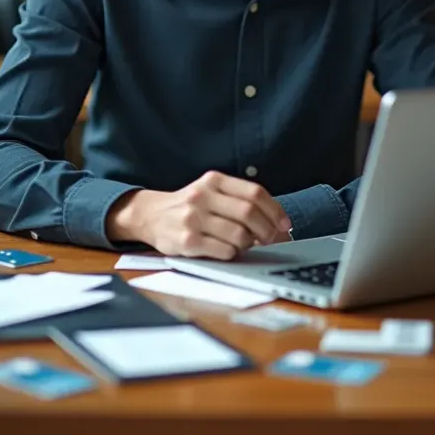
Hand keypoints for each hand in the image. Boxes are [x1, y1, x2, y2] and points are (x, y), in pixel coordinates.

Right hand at [106, 171, 292, 259]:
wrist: (150, 215)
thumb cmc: (189, 205)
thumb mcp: (211, 191)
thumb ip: (238, 200)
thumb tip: (275, 223)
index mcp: (214, 180)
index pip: (254, 193)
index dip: (275, 210)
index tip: (285, 224)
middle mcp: (203, 196)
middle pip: (249, 213)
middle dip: (268, 230)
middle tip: (274, 240)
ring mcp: (194, 219)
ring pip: (239, 235)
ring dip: (250, 244)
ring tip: (247, 245)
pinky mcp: (187, 241)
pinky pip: (224, 251)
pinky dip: (233, 253)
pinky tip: (229, 250)